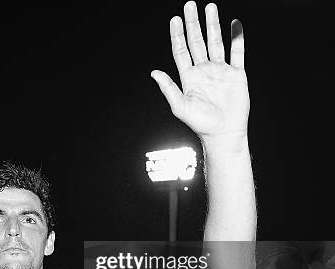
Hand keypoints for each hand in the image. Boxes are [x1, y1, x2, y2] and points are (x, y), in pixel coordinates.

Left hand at [152, 1, 248, 140]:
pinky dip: (237, 38)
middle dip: (193, 23)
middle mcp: (204, 70)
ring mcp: (220, 70)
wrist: (224, 133)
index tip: (175, 19)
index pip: (181, 51)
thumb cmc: (200, 123)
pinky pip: (237, 52)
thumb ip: (168, 88)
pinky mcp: (237, 74)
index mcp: (189, 77)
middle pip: (197, 41)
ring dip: (213, 25)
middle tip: (190, 5)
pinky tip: (234, 23)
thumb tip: (154, 72)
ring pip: (216, 42)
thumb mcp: (180, 106)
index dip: (177, 35)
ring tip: (209, 7)